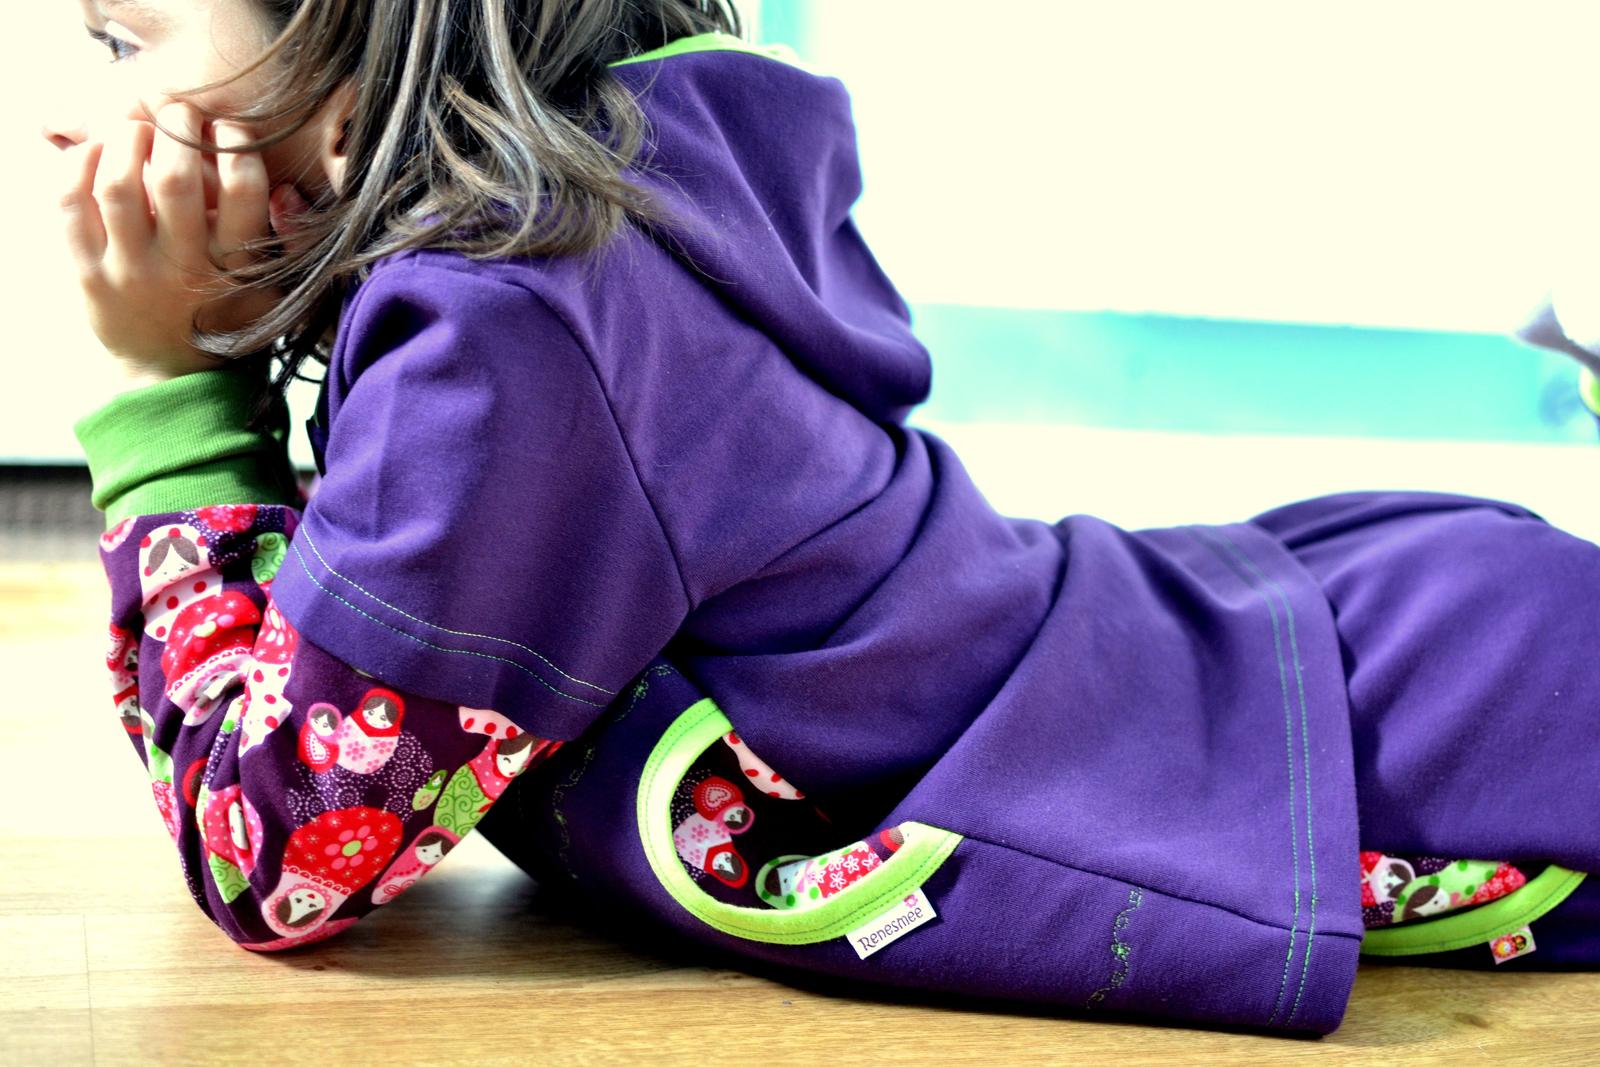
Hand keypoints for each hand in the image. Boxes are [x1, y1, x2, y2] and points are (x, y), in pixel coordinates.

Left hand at [55, 101, 313, 391]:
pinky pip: (70, 206)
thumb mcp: (276, 290)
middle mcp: (183, 268)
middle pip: (175, 176)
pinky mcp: (88, 275)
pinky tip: (96, 151)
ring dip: (126, 138)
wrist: (172, 374)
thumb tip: (286, 190)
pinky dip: (78, 164)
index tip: (228, 130)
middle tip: (180, 113)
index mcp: (235, 267)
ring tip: (137, 128)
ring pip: (118, 183)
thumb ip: (292, 242)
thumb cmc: (227, 318)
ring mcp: (131, 272)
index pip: (243, 188)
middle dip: (177, 126)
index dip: (236, 143)